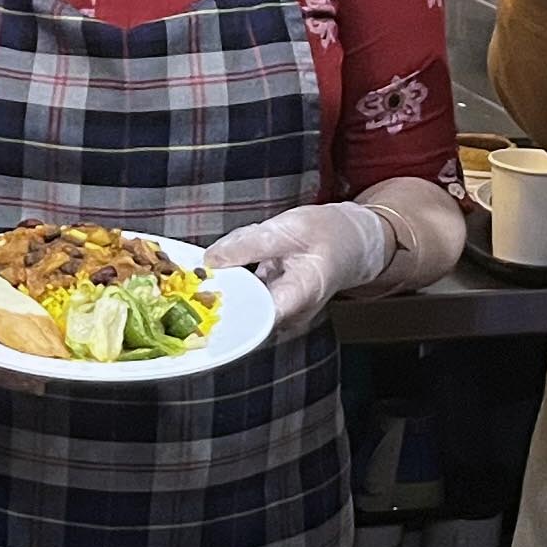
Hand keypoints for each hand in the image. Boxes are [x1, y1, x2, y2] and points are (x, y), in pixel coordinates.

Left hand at [204, 202, 394, 342]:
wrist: (351, 242)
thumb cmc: (329, 235)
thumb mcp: (290, 228)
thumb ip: (249, 244)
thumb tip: (211, 259)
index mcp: (300, 297)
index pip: (257, 318)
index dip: (224, 311)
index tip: (199, 299)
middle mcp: (290, 315)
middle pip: (243, 315)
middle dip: (216, 297)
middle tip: (194, 279)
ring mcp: (281, 313)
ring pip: (241, 307)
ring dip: (223, 289)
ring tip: (212, 271)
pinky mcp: (272, 306)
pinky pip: (245, 299)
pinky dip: (233, 284)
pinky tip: (226, 270)